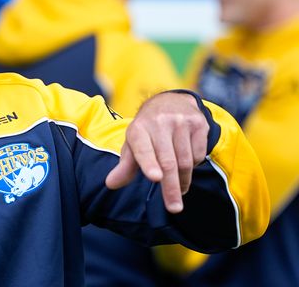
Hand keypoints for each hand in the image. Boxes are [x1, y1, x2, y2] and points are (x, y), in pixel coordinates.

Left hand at [105, 92, 208, 212]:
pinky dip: (194, 165)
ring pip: (186, 161)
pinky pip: (199, 154)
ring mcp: (181, 122)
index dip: (148, 163)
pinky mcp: (199, 123)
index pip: (143, 149)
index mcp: (138, 129)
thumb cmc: (147, 131)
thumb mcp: (133, 145)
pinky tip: (186, 163)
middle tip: (174, 208)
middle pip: (168, 161)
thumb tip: (110, 185)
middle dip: (171, 187)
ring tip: (179, 189)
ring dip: (183, 180)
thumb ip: (125, 167)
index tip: (155, 177)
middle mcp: (159, 123)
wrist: (171, 102)